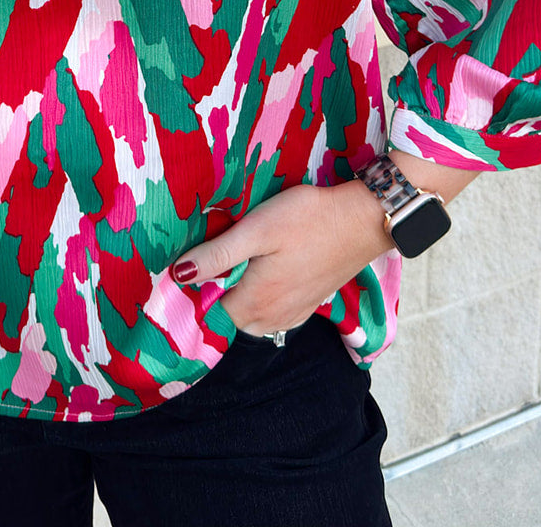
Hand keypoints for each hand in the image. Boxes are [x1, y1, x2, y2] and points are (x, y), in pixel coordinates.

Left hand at [169, 180, 392, 336]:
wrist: (362, 220)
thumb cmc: (307, 219)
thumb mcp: (256, 230)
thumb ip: (218, 255)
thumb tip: (179, 274)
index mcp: (255, 302)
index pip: (210, 316)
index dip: (193, 298)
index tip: (182, 277)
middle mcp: (273, 317)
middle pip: (230, 320)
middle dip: (213, 302)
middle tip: (202, 269)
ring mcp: (294, 314)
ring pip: (252, 320)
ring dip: (237, 303)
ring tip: (226, 271)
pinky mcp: (309, 304)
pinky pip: (274, 315)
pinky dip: (260, 304)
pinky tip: (260, 278)